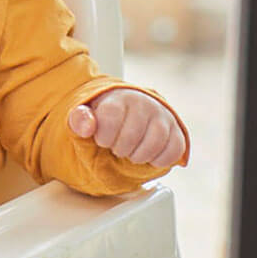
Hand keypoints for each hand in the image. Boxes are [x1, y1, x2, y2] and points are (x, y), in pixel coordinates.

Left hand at [68, 88, 185, 168]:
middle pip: (132, 134)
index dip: (104, 137)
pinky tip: (147, 157)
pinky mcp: (177, 130)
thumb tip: (87, 126)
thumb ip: (80, 119)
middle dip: (120, 148)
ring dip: (139, 156)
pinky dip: (160, 160)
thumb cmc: (104, 117)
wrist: (128, 111)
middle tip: (116, 147)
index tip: (102, 140)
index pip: (111, 118)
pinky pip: (175, 150)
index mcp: (119, 97)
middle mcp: (144, 102)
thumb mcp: (85, 116)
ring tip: (130, 153)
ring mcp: (162, 116)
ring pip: (155, 142)